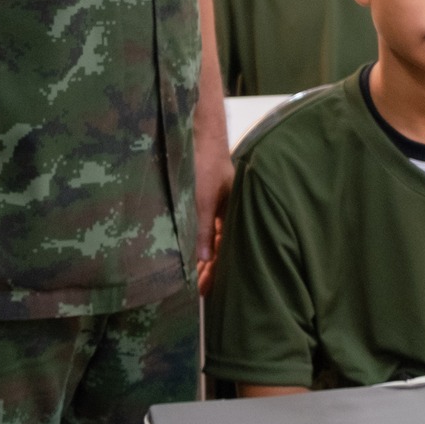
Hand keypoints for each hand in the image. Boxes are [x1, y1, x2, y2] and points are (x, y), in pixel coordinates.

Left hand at [195, 125, 234, 295]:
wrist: (202, 133)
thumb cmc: (207, 164)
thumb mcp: (203, 199)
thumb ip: (203, 228)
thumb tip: (204, 259)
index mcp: (232, 214)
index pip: (224, 250)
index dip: (214, 271)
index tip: (204, 290)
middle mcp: (227, 211)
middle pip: (220, 246)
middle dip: (210, 268)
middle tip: (197, 289)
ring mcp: (218, 204)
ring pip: (212, 237)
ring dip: (204, 255)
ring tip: (193, 274)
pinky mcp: (208, 197)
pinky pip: (206, 225)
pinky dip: (200, 239)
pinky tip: (192, 247)